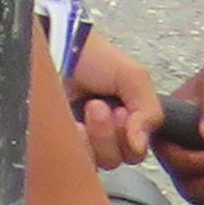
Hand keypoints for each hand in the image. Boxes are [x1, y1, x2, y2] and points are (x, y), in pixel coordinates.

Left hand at [62, 31, 161, 171]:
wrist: (54, 43)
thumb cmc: (92, 56)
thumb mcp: (133, 77)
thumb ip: (149, 112)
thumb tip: (140, 145)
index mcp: (123, 122)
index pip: (134, 152)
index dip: (130, 138)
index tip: (122, 112)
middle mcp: (101, 133)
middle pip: (115, 159)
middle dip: (109, 133)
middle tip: (98, 105)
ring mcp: (77, 137)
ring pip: (93, 161)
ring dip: (93, 136)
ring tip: (86, 107)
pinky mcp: (55, 138)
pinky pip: (68, 158)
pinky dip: (74, 142)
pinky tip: (71, 123)